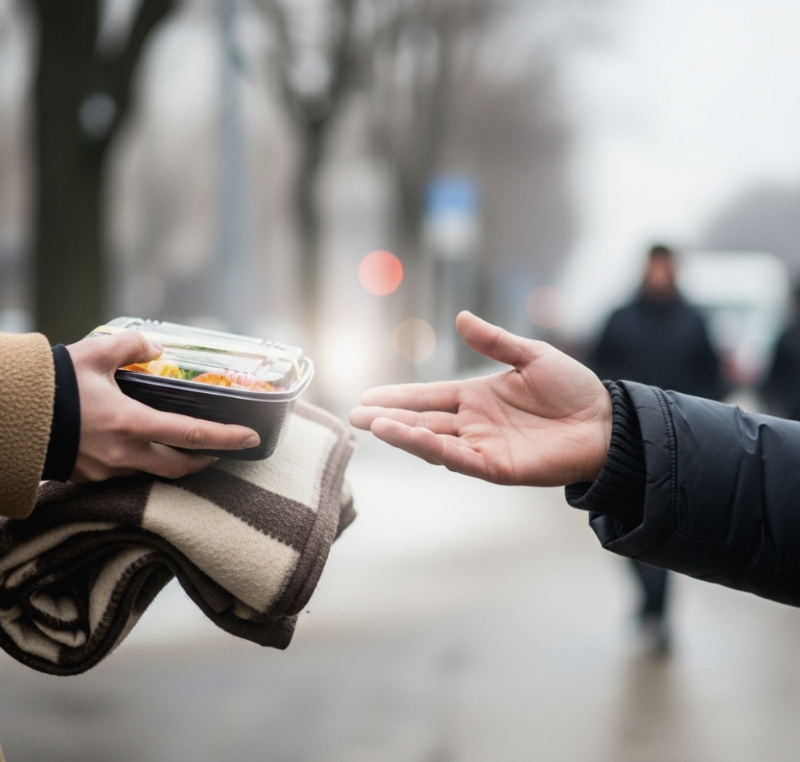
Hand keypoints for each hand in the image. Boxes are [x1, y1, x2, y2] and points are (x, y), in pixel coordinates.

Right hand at [66, 331, 259, 482]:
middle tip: (221, 449)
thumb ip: (132, 345)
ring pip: (155, 474)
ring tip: (186, 447)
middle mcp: (126, 455)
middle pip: (181, 467)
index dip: (227, 438)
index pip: (194, 435)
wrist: (8, 417)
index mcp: (133, 425)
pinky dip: (145, 464)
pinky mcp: (91, 480)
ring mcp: (108, 472)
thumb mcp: (94, 355)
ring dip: (175, 463)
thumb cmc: (53, 387)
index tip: (251, 438)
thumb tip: (156, 346)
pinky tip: (145, 450)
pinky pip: (129, 476)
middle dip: (206, 460)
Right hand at [349, 311, 611, 486]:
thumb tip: (461, 317)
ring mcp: (482, 446)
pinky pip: (456, 457)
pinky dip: (429, 448)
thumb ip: (495, 341)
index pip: (428, 396)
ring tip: (372, 424)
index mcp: (477, 396)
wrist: (606, 422)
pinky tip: (407, 437)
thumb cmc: (573, 389)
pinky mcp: (496, 467)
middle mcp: (474, 423)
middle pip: (421, 420)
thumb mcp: (531, 355)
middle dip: (387, 418)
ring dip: (402, 433)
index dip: (398, 396)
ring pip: (432, 440)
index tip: (368, 396)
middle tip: (354, 416)